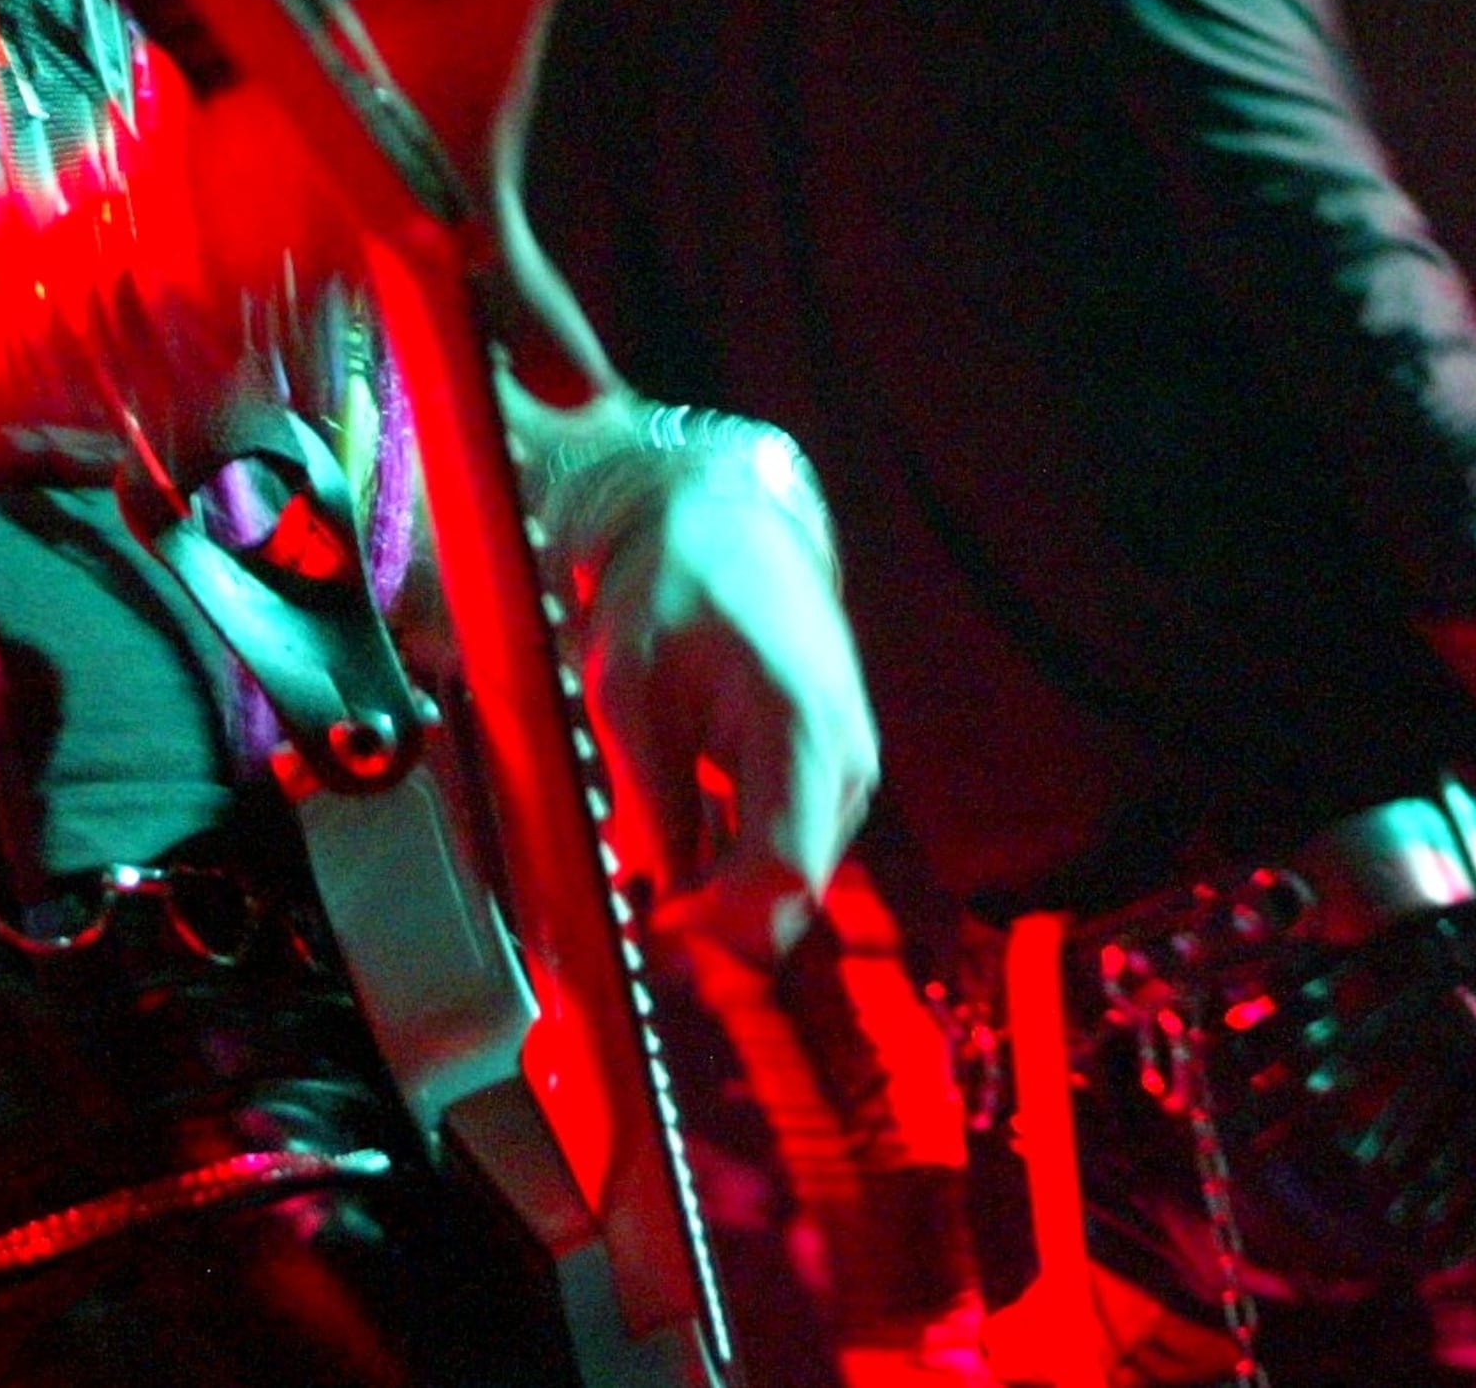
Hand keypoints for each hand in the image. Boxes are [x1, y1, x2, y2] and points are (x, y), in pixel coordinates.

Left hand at [574, 422, 880, 961]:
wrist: (730, 528)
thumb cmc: (679, 586)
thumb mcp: (630, 688)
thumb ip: (650, 801)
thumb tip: (655, 899)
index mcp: (805, 728)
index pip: (785, 876)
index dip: (721, 935)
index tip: (657, 945)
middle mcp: (845, 760)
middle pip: (795, 896)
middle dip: (719, 938)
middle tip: (641, 945)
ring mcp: (843, 772)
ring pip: (790, 885)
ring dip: (723, 911)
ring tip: (647, 907)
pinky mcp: (825, 778)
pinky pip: (785, 854)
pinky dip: (733, 880)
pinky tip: (676, 878)